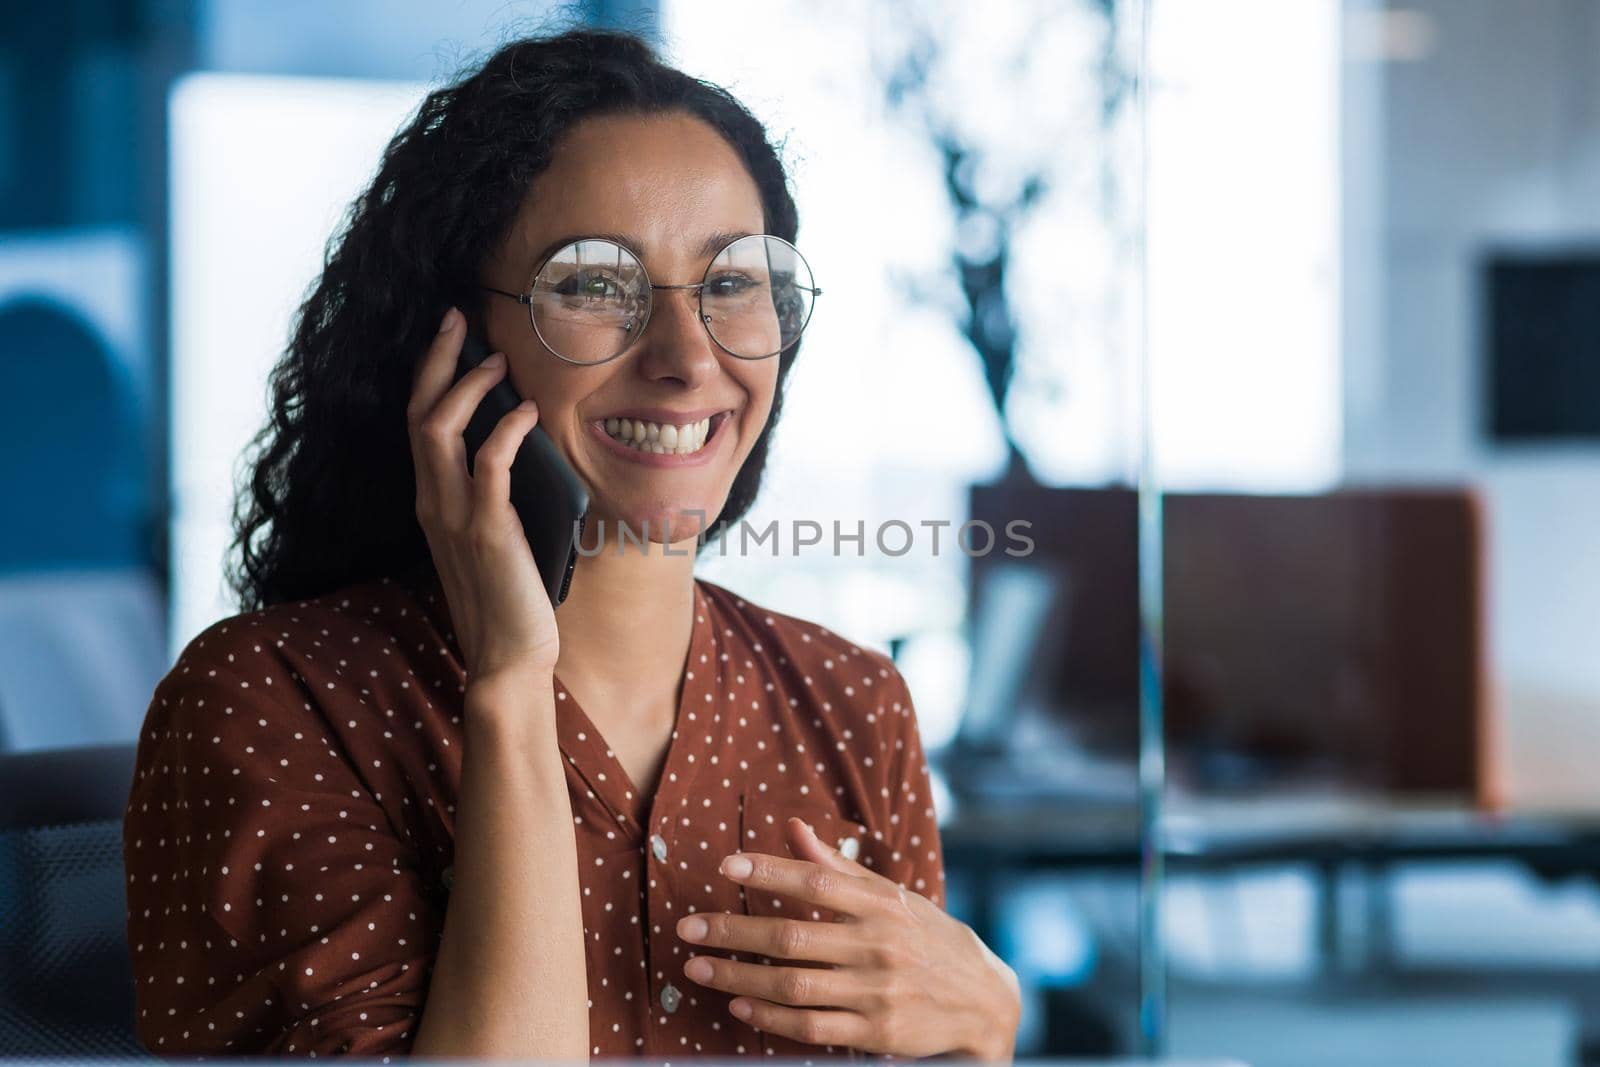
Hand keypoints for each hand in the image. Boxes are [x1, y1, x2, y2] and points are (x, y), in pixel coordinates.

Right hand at [407, 307, 558, 681]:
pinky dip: (504, 431)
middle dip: (437, 360)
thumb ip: (497, 491)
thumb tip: (524, 437)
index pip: (418, 423)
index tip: (450, 334)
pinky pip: (488, 466)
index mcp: (432, 501)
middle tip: (458, 319)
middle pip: (419, 414)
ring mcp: (455, 517)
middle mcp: (433, 503)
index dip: (430, 374)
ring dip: (467, 387)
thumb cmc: (511, 597)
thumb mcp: (497, 533)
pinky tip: (527, 412)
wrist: (509, 657)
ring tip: (497, 360)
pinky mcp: (487, 532)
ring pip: (440, 430)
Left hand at [675, 817, 1020, 1060]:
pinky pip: (811, 1026)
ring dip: (738, 977)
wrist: (983, 1000)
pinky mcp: (875, 1032)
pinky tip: (739, 1003)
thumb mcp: (892, 897)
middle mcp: (878, 946)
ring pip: (793, 986)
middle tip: (688, 928)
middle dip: (732, 932)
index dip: (770, 872)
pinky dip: (770, 1016)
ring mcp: (877, 992)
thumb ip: (838, 868)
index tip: (726, 865)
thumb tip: (792, 827)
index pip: (816, 882)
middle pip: (791, 939)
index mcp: (881, 905)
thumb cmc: (928, 939)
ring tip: (698, 967)